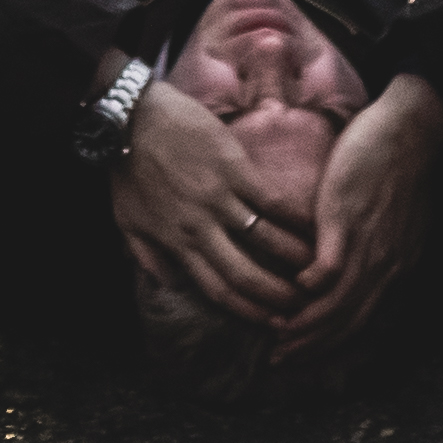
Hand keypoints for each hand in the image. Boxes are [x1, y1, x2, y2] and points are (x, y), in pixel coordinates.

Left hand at [101, 61, 315, 325]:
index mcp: (177, 243)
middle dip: (276, 295)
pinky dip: (294, 216)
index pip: (217, 289)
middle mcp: (201, 227)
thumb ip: (149, 258)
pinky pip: (271, 199)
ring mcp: (219, 197)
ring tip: (315, 268)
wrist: (131, 120)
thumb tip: (171, 286)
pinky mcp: (234, 167)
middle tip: (300, 305)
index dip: (247, 310)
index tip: (269, 322)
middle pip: (244, 273)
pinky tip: (313, 226)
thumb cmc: (128, 170)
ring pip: (265, 238)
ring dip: (293, 258)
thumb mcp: (128, 223)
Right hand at [274, 75, 442, 361]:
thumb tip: (367, 266)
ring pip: (336, 303)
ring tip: (278, 335)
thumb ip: (383, 249)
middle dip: (312, 345)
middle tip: (281, 357)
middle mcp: (385, 264)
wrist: (413, 128)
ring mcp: (367, 245)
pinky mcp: (348, 220)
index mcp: (395, 265)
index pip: (361, 319)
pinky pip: (329, 268)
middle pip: (347, 321)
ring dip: (305, 325)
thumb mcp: (401, 222)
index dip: (332, 341)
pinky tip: (293, 290)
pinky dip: (310, 287)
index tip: (305, 352)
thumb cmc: (402, 168)